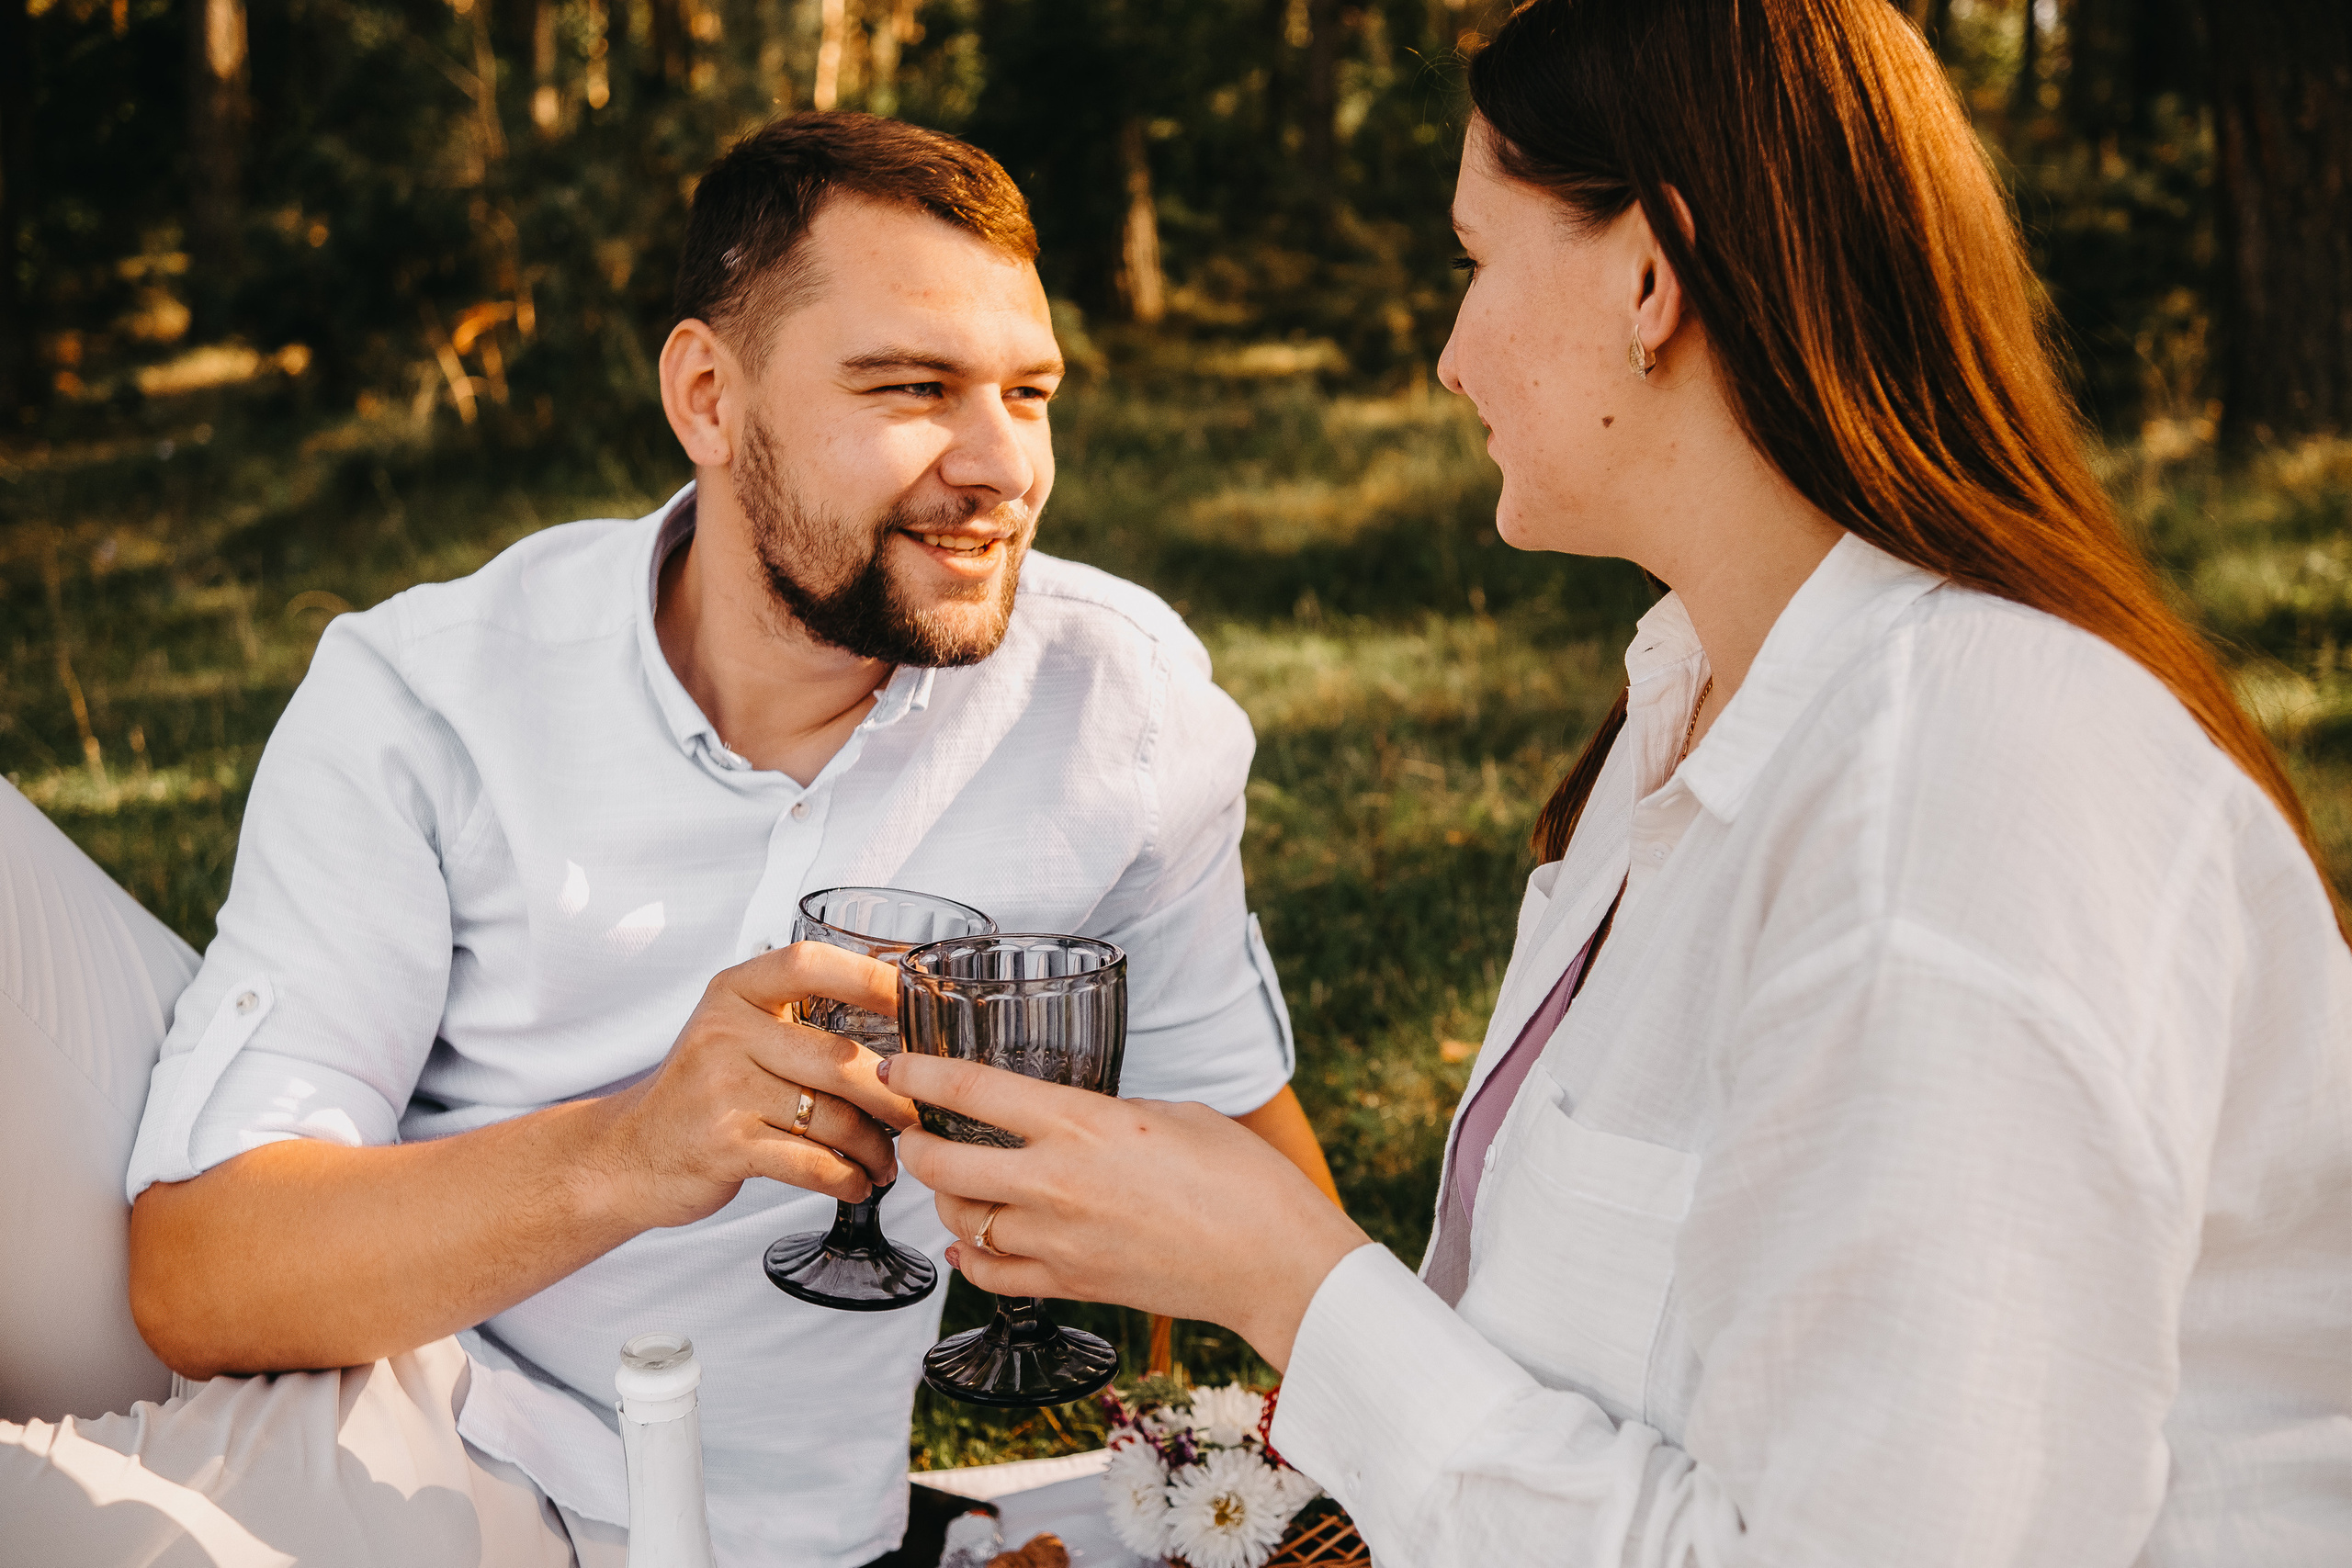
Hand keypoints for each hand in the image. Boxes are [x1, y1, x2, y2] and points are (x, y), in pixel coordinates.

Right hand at [587, 942, 917, 1230]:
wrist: (628, 1154)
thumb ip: (796, 1018)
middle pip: (838, 1059)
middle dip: (894, 1094)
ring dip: (874, 1146)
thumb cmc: (702, 1092)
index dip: (870, 978)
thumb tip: (895, 1020)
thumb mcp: (734, 1031)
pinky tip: (857, 1182)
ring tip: (887, 1159)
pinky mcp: (724, 1145)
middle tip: (922, 1113)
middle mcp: (724, 1033)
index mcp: (734, 992)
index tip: (915, 1002)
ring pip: (831, 1117)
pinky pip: (811, 1163)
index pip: (810, 964)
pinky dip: (846, 1177)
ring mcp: (721, 1090)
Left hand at [888, 1054, 1369, 1371]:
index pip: (972, 1089)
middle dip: (916, 1145)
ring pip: (960, 1222)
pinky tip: (969, 1246)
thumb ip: (1109, 1112)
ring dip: (946, 1201)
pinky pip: (991, 1277)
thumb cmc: (1242, 1179)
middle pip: (943, 1164)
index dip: (921, 1075)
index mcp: (1082, 1122)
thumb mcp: (1172, 1113)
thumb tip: (1075, 1119)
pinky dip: (970, 1260)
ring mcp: (1058, 1241)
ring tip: (952, 1185)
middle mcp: (1055, 1182)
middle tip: (914, 1131)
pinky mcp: (1071, 1286)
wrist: (1276, 1261)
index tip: (899, 1068)